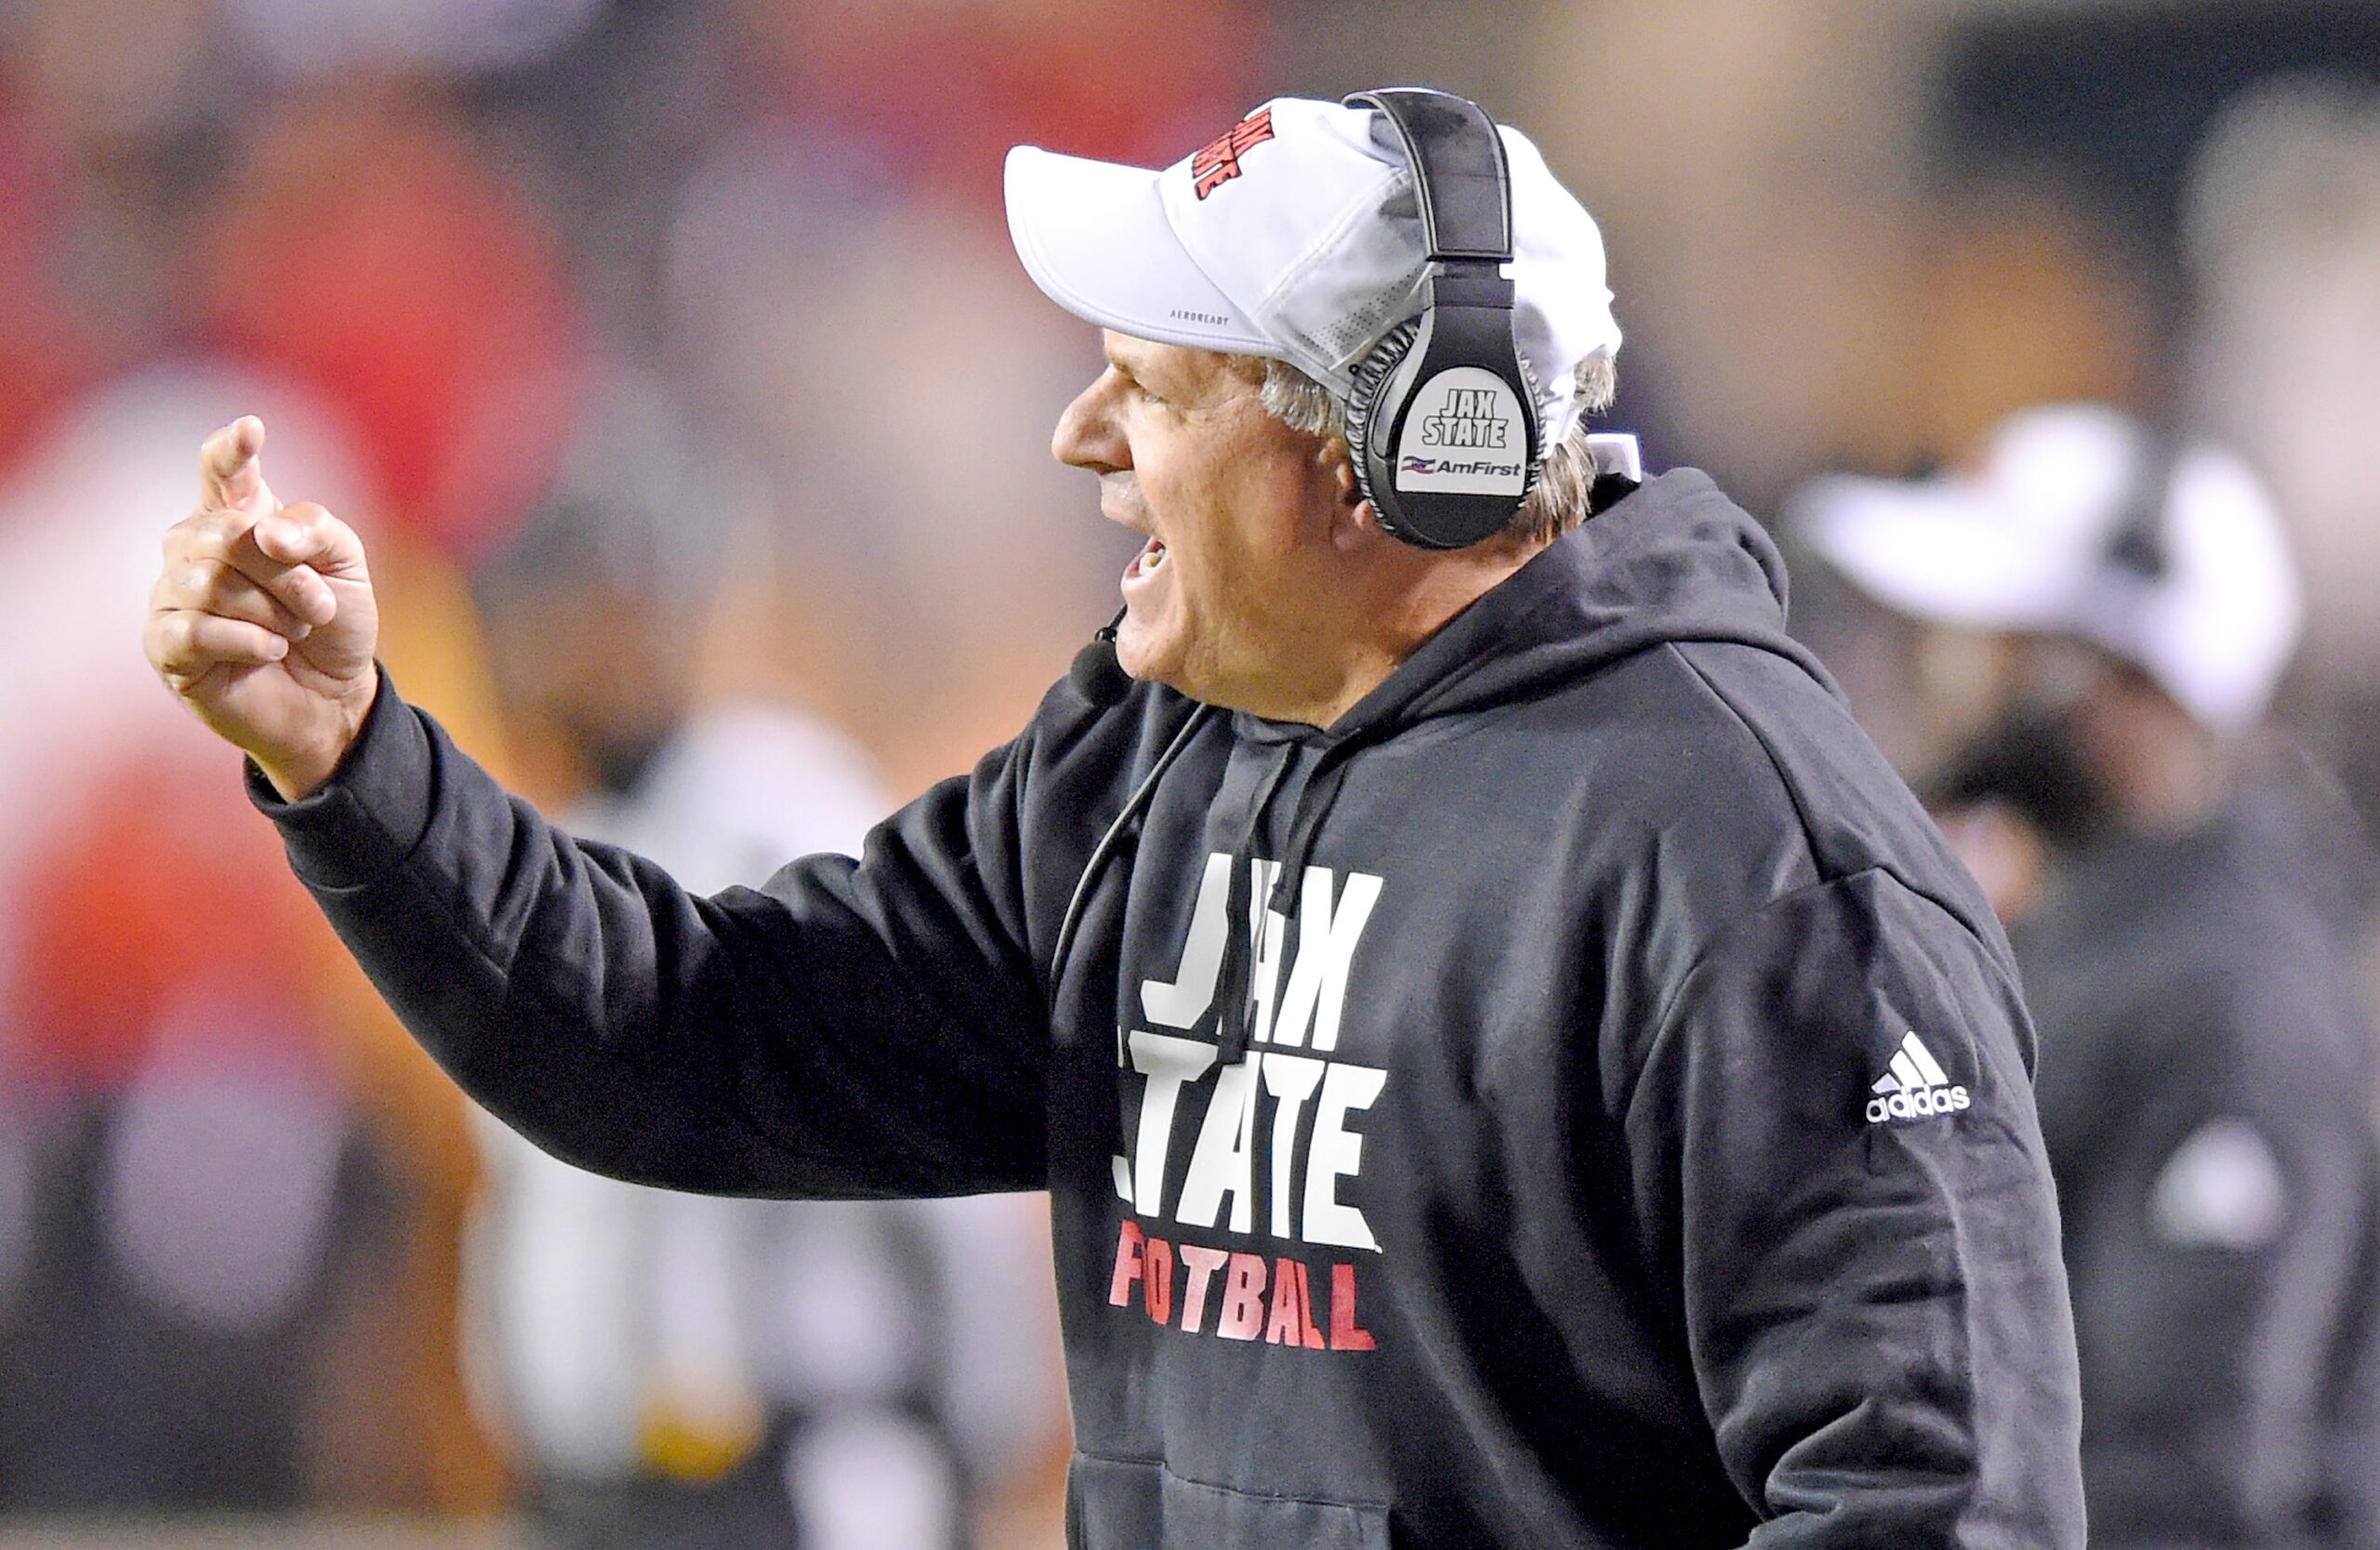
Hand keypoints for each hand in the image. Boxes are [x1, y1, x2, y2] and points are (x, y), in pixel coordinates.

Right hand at [145, 416, 380, 798]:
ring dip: (271, 610)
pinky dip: (246, 638)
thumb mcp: (345, 566)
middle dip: (286, 572)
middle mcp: (194, 548)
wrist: (334, 698)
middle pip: (226, 534)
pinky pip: (192, 628)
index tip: (253, 430)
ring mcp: (173, 595)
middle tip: (319, 606)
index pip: (222, 472)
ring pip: (208, 582)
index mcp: (240, 518)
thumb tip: (262, 530)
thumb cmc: (332, 625)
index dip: (231, 450)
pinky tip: (270, 649)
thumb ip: (313, 528)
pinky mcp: (165, 645)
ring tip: (295, 633)